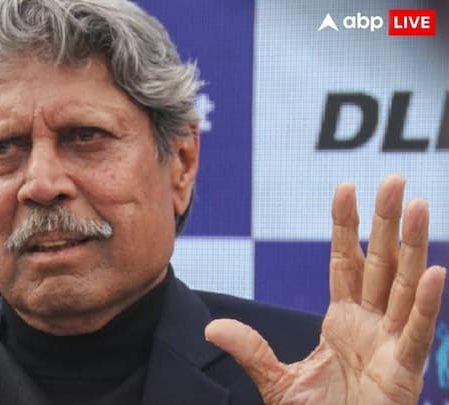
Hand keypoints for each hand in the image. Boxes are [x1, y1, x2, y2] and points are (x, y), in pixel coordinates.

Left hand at [205, 175, 445, 403]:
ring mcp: (389, 344)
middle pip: (380, 263)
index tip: (346, 189)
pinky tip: (435, 271)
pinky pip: (417, 332)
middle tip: (394, 181)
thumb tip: (212, 327)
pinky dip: (428, 303)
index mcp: (342, 321)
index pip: (345, 262)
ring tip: (421, 207)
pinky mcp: (404, 370)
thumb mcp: (276, 380)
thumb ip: (251, 349)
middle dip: (386, 222)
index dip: (346, 226)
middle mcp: (370, 324)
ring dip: (414, 247)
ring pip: (405, 286)